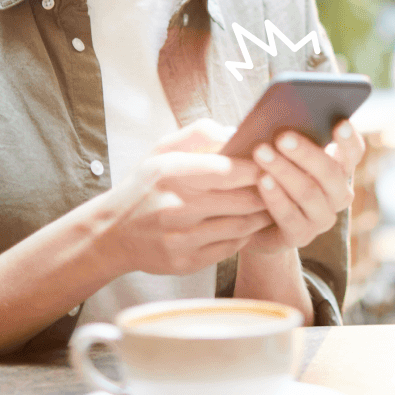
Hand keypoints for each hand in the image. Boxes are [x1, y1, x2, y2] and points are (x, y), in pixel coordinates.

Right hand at [99, 120, 269, 276]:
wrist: (112, 233)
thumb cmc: (145, 186)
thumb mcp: (161, 151)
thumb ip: (198, 134)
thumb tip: (235, 131)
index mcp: (169, 173)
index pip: (227, 170)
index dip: (256, 167)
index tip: (271, 161)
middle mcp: (175, 207)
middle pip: (242, 200)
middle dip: (267, 191)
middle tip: (281, 183)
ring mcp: (180, 238)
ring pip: (241, 226)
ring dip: (262, 214)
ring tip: (272, 202)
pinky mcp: (185, 262)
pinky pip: (230, 248)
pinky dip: (245, 235)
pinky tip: (248, 224)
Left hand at [244, 120, 366, 253]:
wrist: (256, 221)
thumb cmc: (272, 174)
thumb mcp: (283, 155)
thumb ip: (290, 140)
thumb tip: (278, 117)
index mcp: (339, 169)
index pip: (354, 152)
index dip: (349, 139)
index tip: (340, 122)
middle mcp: (338, 195)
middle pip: (330, 172)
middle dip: (305, 152)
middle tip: (282, 136)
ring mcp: (322, 218)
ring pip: (308, 192)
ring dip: (284, 170)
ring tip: (261, 153)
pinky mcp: (301, 237)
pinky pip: (290, 216)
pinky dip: (275, 196)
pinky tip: (262, 180)